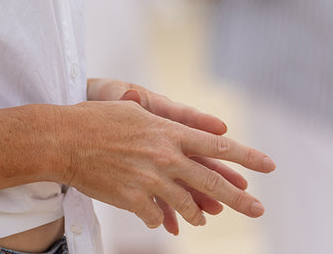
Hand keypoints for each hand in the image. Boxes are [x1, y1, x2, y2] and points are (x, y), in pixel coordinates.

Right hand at [65, 81, 273, 234]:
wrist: (63, 140)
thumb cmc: (96, 120)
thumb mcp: (134, 113)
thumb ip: (162, 126)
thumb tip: (182, 137)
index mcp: (169, 132)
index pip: (216, 145)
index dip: (246, 156)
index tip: (269, 166)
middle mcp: (166, 156)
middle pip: (212, 181)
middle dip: (240, 199)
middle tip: (259, 209)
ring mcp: (151, 179)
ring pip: (188, 205)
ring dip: (196, 214)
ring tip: (200, 220)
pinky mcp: (135, 199)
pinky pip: (158, 217)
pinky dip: (162, 219)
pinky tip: (160, 220)